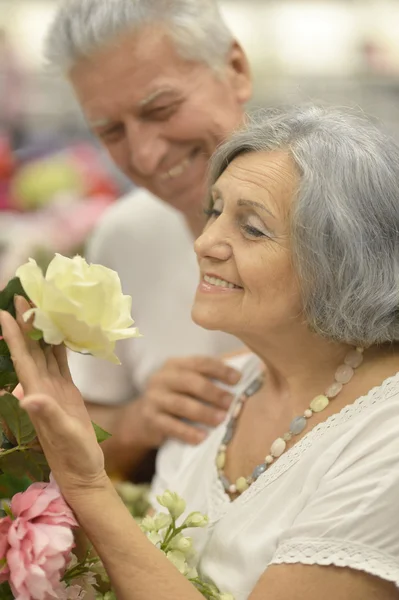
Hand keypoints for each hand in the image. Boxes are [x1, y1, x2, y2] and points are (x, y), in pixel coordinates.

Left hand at [0, 297, 106, 499]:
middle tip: (24, 296)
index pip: (22, 359)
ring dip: (41, 331)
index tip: (5, 313)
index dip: (13, 336)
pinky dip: (59, 347)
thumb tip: (27, 397)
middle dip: (26, 324)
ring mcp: (53, 389)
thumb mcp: (62, 436)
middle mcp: (41, 387)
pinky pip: (60, 363)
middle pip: (31, 350)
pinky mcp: (66, 392)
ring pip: (45, 353)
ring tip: (42, 307)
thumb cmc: (73, 456)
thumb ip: (47, 415)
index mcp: (38, 394)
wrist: (83, 470)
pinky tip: (61, 333)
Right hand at [119, 356, 240, 447]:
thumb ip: (208, 378)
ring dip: (204, 412)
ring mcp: (154, 398)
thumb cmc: (176, 398)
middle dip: (213, 392)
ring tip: (221, 420)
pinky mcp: (150, 419)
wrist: (142, 419)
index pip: (200, 362)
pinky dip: (188, 432)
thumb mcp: (187, 383)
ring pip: (181, 404)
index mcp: (175, 365)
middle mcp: (162, 378)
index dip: (220, 369)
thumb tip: (243, 377)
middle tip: (231, 403)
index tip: (238, 379)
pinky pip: (171, 426)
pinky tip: (202, 437)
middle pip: (190, 381)